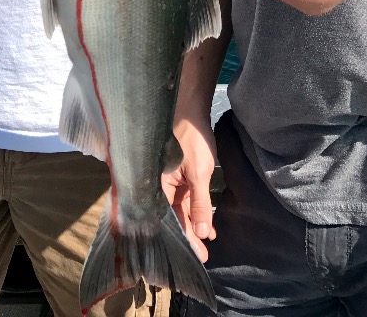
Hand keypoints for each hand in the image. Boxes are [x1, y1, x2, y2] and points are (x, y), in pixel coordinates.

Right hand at [162, 117, 216, 261]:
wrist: (191, 109)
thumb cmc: (191, 139)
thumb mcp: (199, 172)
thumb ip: (200, 203)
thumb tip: (203, 233)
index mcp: (158, 187)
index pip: (171, 222)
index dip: (185, 240)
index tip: (198, 257)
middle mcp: (161, 187)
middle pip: (174, 218)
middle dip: (190, 236)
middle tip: (203, 256)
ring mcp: (170, 181)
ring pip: (181, 209)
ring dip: (195, 224)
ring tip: (208, 242)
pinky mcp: (179, 176)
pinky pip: (186, 198)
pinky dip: (196, 209)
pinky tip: (208, 222)